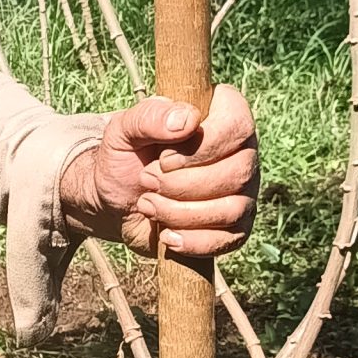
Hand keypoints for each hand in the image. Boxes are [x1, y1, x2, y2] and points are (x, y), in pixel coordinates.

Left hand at [60, 86, 258, 259]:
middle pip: (237, 172)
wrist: (115, 201)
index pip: (238, 125)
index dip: (201, 147)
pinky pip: (229, 240)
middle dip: (181, 185)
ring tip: (148, 204)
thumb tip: (188, 121)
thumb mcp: (123, 130)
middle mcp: (241, 152)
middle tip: (147, 181)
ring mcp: (243, 191)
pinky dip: (192, 241)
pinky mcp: (235, 227)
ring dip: (181, 213)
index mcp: (221, 117)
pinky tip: (166, 234)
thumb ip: (150, 116)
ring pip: (232, 209)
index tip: (164, 158)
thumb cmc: (125, 157)